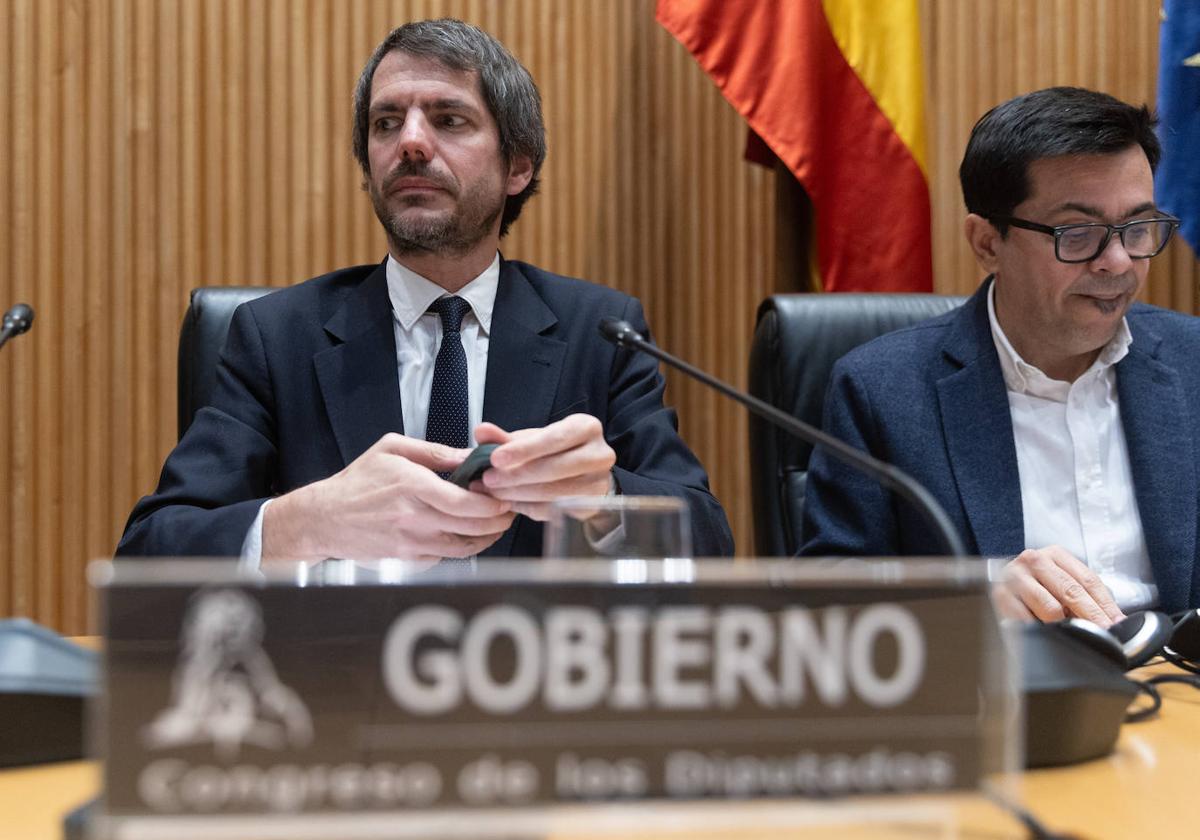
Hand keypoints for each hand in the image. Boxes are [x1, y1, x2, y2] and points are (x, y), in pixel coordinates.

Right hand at [262, 433, 514, 562]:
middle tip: (509, 509)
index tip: (503, 495)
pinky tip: (472, 533)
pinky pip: (448, 555)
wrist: (325, 519)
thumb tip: (469, 456)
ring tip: (498, 522)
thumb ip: (434, 452)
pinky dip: (466, 546)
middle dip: (499, 519)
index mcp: (412, 485)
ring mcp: (412, 541)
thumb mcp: (392, 449)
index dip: (492, 503)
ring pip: (465, 546)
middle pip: (471, 526)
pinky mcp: (409, 558)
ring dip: (488, 536)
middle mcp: (414, 517)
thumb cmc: (358, 481)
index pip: (464, 502)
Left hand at [472, 414, 616, 520]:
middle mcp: (600, 453)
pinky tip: (511, 503)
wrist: (585, 475)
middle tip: (488, 480)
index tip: (495, 459)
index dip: (524, 450)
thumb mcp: (533, 440)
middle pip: (555, 468)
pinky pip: (555, 509)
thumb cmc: (556, 452)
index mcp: (586, 427)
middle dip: (517, 476)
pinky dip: (529, 507)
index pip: (554, 438)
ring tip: (495, 493)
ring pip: (554, 492)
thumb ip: (506, 437)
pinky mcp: (593, 504)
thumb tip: (481, 431)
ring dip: (519, 494)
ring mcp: (600, 481)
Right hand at [993, 546, 1124, 626]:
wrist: (1001, 584)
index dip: (1105, 605)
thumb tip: (1116, 622)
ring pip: (1049, 606)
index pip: (1087, 580)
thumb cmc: (1037, 587)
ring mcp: (1015, 577)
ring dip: (1064, 625)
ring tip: (1074, 636)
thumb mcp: (1063, 584)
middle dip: (1091, 616)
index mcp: (1054, 555)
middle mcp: (1033, 560)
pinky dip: (1039, 629)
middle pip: (1071, 591)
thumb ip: (1087, 598)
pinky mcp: (1000, 596)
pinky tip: (1047, 635)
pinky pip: (1026, 619)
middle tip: (1104, 634)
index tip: (1117, 624)